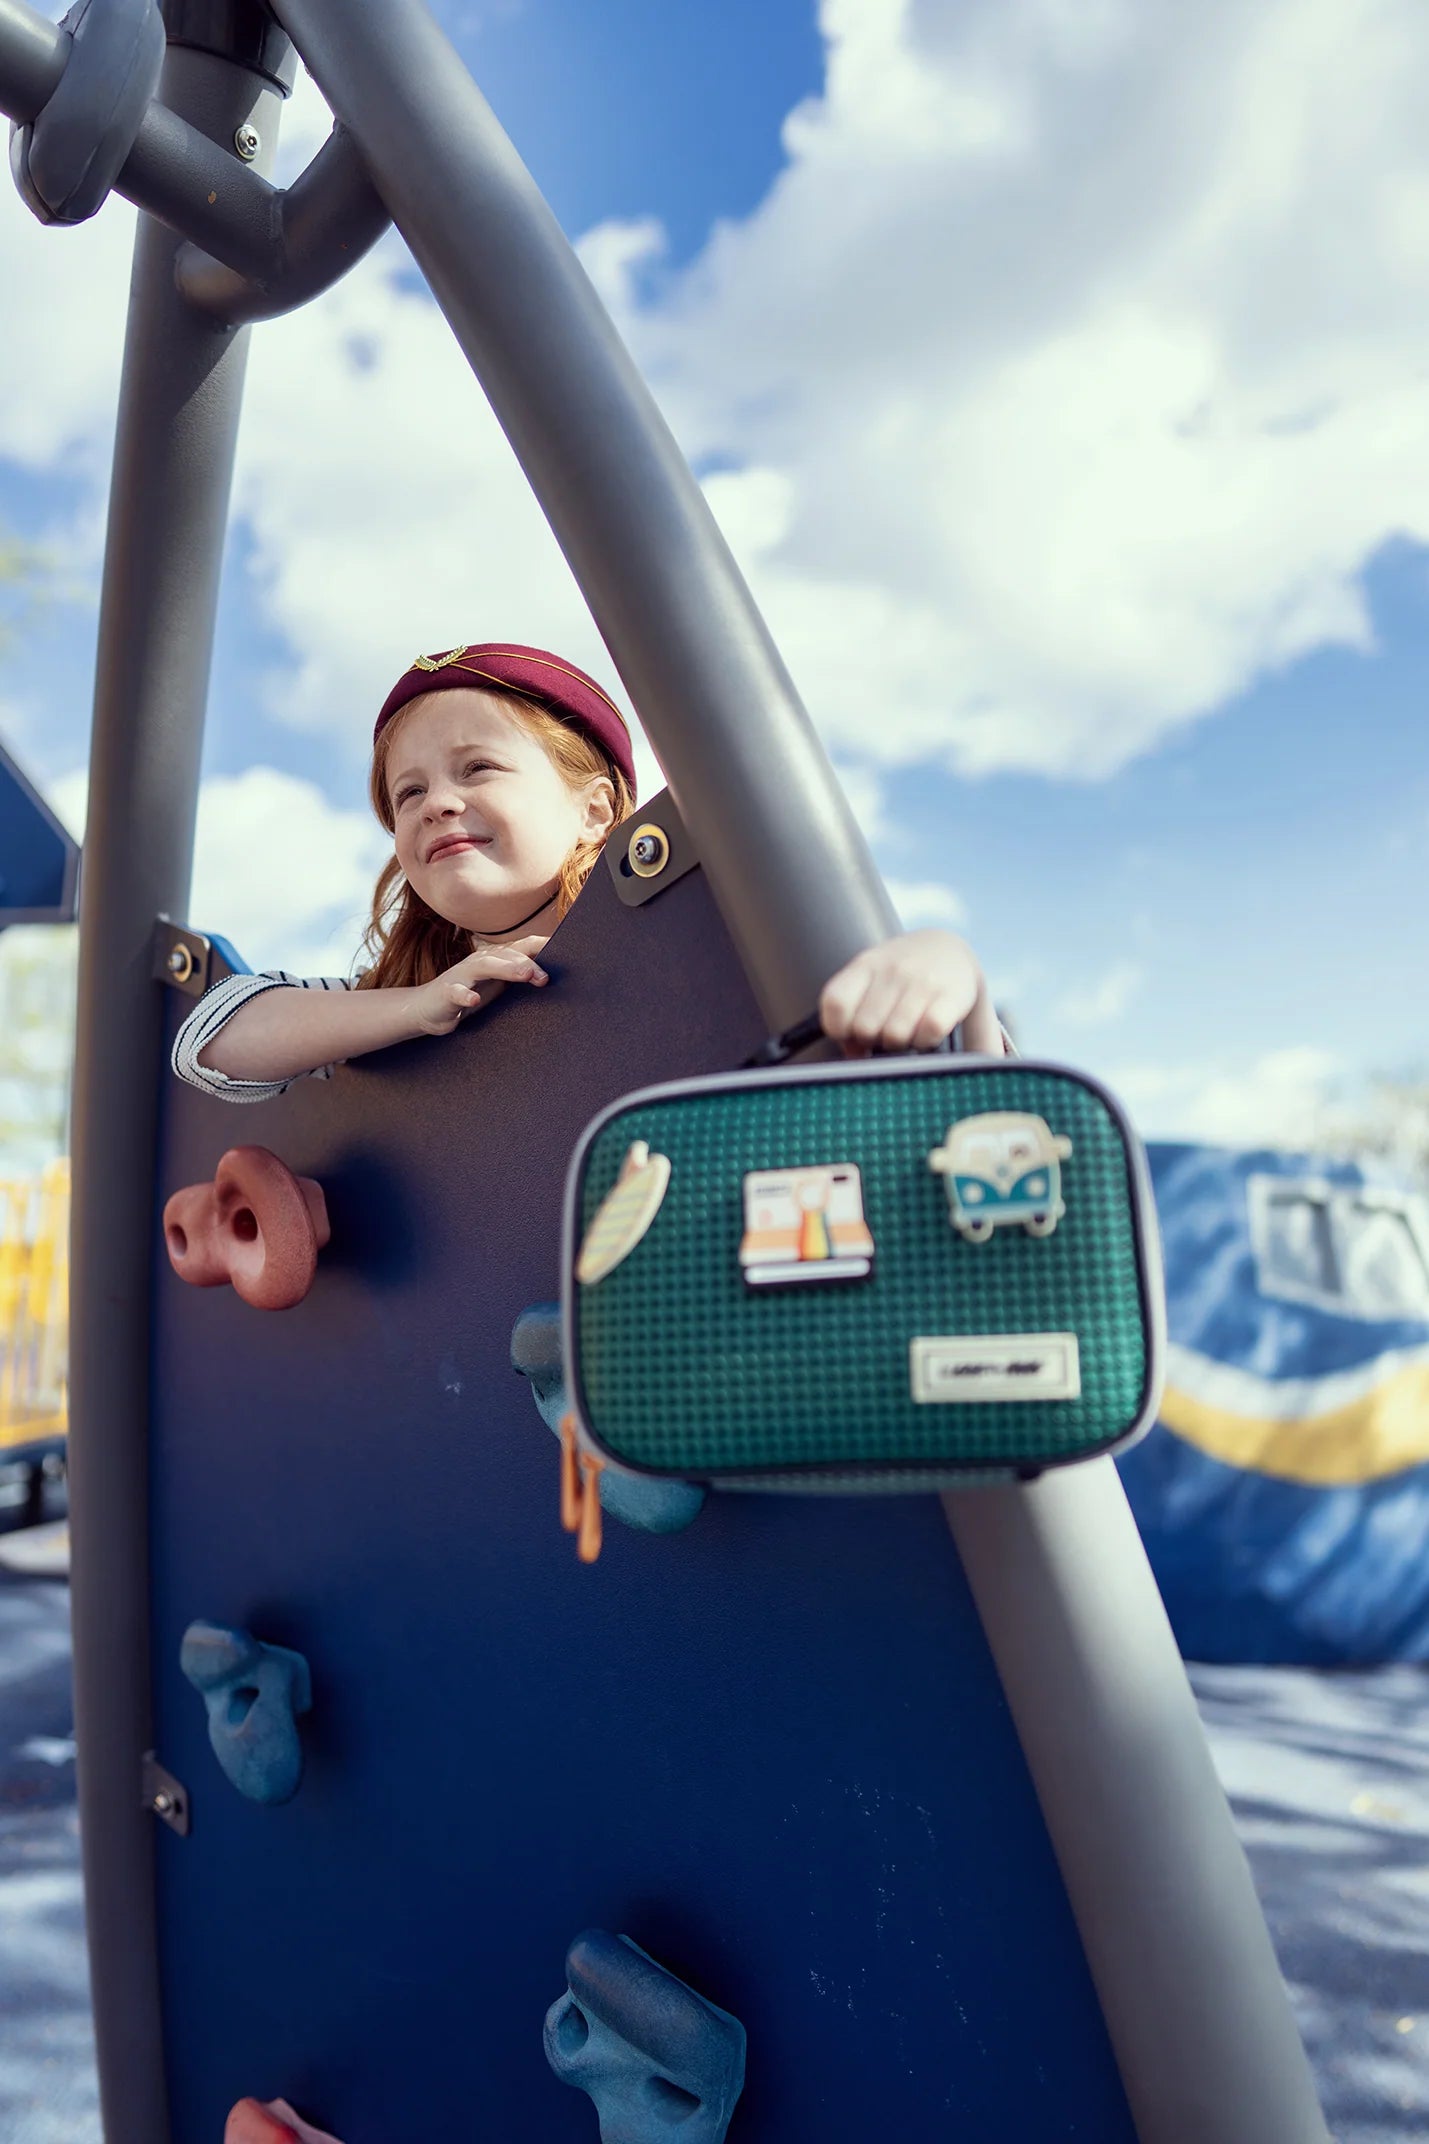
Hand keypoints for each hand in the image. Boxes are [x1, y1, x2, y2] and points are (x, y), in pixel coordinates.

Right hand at [412, 936, 547, 1036]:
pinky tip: (474, 1000)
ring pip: (486, 966)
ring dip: (507, 968)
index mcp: (498, 958)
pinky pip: (456, 991)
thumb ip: (523, 977)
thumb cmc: (471, 994)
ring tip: (525, 975)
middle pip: (509, 955)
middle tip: (546, 975)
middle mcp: (481, 961)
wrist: (430, 1008)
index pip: (524, 947)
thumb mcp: (500, 985)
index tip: (569, 950)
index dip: (544, 946)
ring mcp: (462, 974)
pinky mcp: (446, 991)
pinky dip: (465, 994)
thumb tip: (555, 976)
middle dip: (529, 962)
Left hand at [818, 930, 1004, 1057]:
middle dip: (871, 1040)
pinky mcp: (951, 996)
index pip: (835, 1003)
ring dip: (898, 1044)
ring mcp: (923, 982)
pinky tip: (925, 1033)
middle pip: (864, 1028)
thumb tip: (853, 1053)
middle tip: (882, 1032)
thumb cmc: (903, 972)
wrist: (950, 947)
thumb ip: (853, 1011)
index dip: (836, 1028)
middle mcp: (893, 970)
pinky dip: (924, 1042)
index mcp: (866, 965)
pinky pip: (928, 1034)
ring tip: (905, 1032)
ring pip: (895, 1036)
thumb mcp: (871, 978)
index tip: (847, 1033)